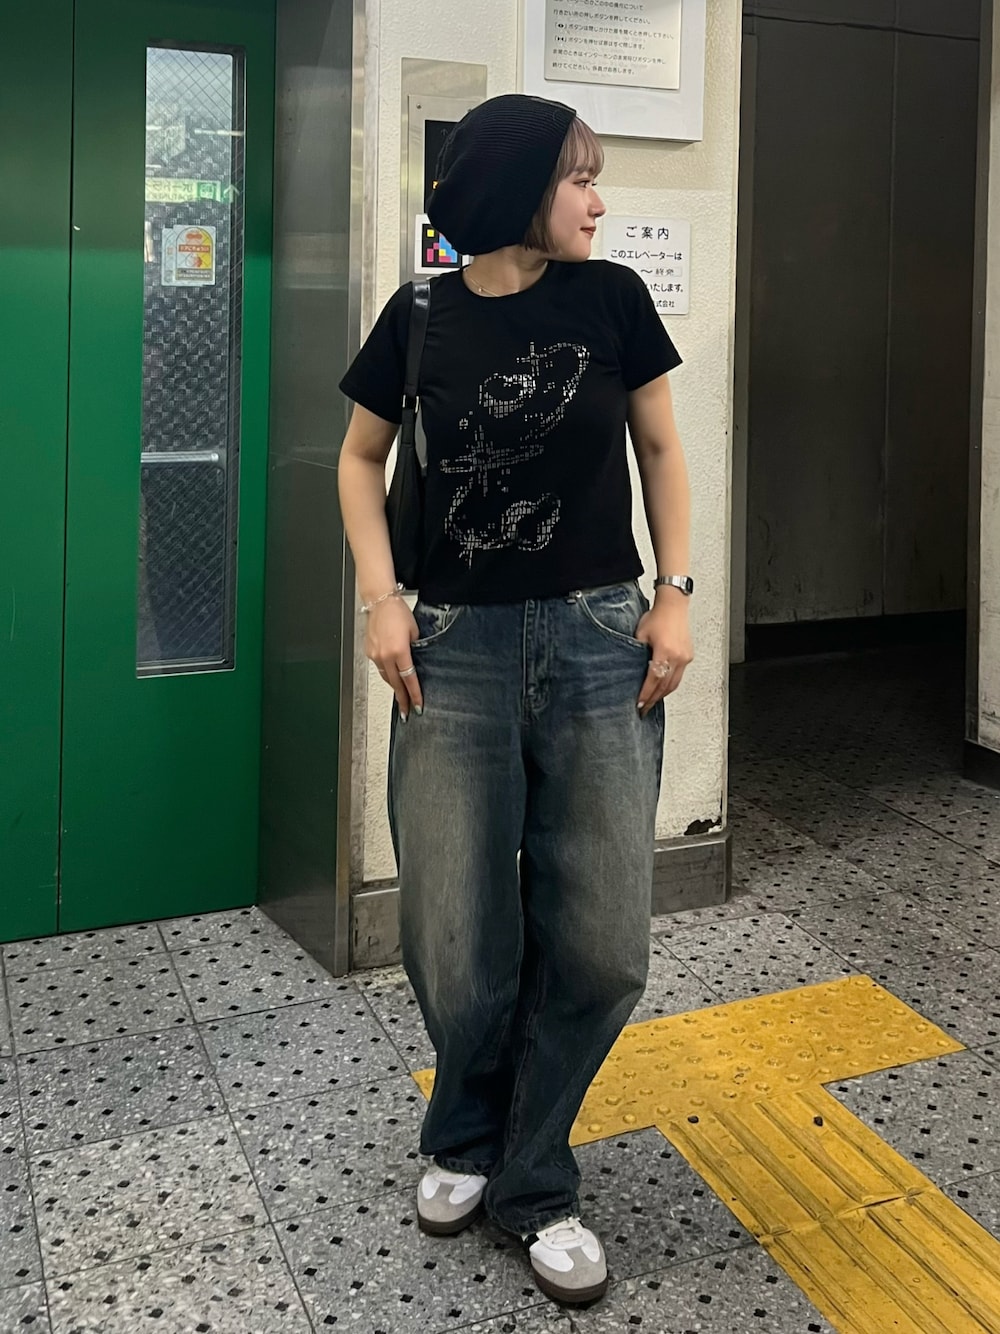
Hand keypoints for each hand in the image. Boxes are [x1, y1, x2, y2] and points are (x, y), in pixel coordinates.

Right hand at [365, 597, 422, 718]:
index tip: (418, 706)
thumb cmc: (398, 613)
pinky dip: (386, 674)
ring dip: (394, 687)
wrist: (380, 601)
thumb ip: (416, 649)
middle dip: (402, 699)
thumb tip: (416, 662)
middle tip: (407, 712)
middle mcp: (385, 655)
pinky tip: (392, 677)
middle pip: (395, 684)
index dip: (414, 695)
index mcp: (399, 651)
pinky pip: (380, 668)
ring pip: (386, 677)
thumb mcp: (415, 632)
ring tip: (401, 698)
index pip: (409, 679)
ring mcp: (375, 654)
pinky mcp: (369, 651)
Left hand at [635, 597, 693, 716]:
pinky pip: (679, 676)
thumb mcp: (640, 634)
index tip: (639, 703)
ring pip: (674, 683)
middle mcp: (677, 656)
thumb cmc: (657, 616)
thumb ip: (636, 652)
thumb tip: (630, 669)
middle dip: (654, 699)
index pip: (653, 679)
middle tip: (644, 708)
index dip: (646, 694)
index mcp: (664, 651)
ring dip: (662, 694)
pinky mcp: (688, 656)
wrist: (673, 605)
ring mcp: (684, 657)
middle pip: (665, 685)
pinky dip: (670, 685)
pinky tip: (662, 689)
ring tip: (652, 702)